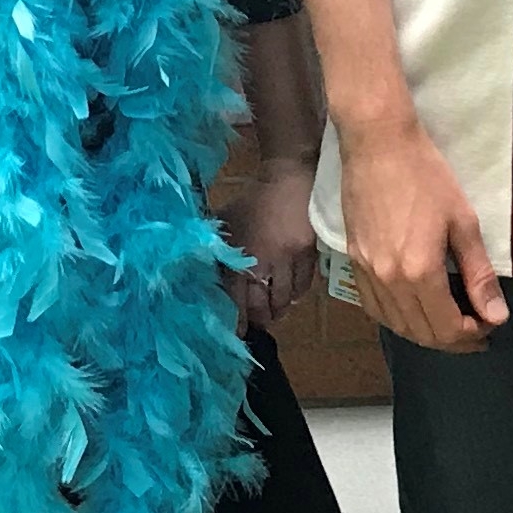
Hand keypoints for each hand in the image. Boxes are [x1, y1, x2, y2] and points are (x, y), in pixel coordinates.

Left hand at [220, 156, 318, 331]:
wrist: (289, 178)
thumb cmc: (252, 199)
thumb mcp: (226, 219)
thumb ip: (217, 244)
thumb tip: (202, 265)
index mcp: (240, 254)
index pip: (237, 298)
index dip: (237, 319)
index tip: (236, 335)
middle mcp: (264, 262)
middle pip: (262, 303)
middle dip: (259, 319)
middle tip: (257, 327)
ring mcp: (290, 260)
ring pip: (285, 297)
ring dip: (279, 310)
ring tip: (275, 315)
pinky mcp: (310, 255)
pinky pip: (304, 284)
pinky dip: (297, 294)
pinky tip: (293, 297)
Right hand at [339, 117, 508, 352]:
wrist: (377, 144)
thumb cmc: (426, 175)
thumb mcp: (463, 222)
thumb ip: (479, 274)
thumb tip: (496, 315)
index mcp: (418, 272)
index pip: (447, 328)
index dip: (472, 336)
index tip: (490, 326)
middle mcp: (388, 281)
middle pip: (421, 333)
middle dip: (453, 340)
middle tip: (477, 332)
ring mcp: (366, 273)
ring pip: (396, 325)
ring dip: (425, 334)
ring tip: (449, 326)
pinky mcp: (353, 262)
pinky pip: (375, 308)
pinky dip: (397, 319)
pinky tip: (413, 312)